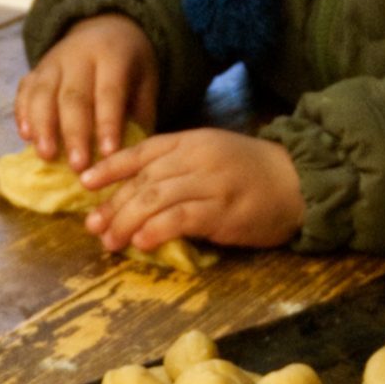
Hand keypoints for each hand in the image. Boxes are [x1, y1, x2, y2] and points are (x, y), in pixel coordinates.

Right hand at [16, 14, 158, 173]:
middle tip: (77, 166)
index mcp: (113, 56)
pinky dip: (23, 113)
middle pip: (73, 96)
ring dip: (43, 127)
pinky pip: (25, 91)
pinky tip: (25, 137)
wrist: (104, 28)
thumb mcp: (145, 83)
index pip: (109, 92)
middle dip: (74, 133)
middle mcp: (80, 55)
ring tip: (46, 155)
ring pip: (43, 93)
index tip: (108, 154)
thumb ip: (138, 117)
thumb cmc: (129, 68)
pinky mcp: (36, 70)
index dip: (108, 124)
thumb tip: (129, 159)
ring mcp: (53, 61)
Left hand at [83, 129, 304, 254]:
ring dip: (127, 222)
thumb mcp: (212, 156)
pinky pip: (182, 218)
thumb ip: (178, 168)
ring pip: (156, 199)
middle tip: (94, 226)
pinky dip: (158, 230)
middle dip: (114, 204)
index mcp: (190, 141)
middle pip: (143, 181)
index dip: (110, 167)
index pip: (141, 151)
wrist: (299, 182)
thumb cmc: (253, 174)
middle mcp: (196, 157)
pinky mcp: (223, 209)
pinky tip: (142, 242)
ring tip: (111, 242)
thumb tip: (138, 195)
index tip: (85, 183)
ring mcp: (210, 182)